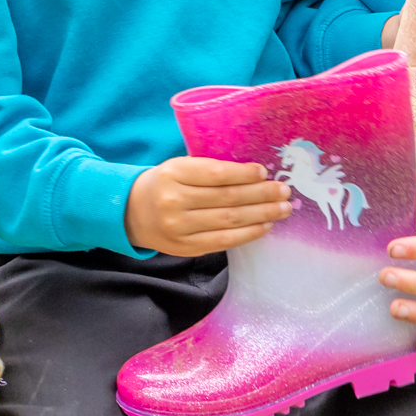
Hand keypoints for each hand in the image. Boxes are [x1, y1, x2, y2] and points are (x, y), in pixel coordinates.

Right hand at [125, 156, 294, 256]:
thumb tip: (255, 174)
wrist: (131, 213)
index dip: (243, 174)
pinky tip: (265, 226)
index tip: (264, 172)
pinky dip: (248, 233)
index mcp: (173, 174)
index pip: (215, 174)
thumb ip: (208, 169)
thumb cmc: (164, 185)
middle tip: (284, 191)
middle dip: (261, 195)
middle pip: (227, 198)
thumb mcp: (178, 168)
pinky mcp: (186, 247)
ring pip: (229, 221)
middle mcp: (174, 201)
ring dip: (262, 214)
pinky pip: (224, 241)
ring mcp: (179, 228)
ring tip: (282, 208)